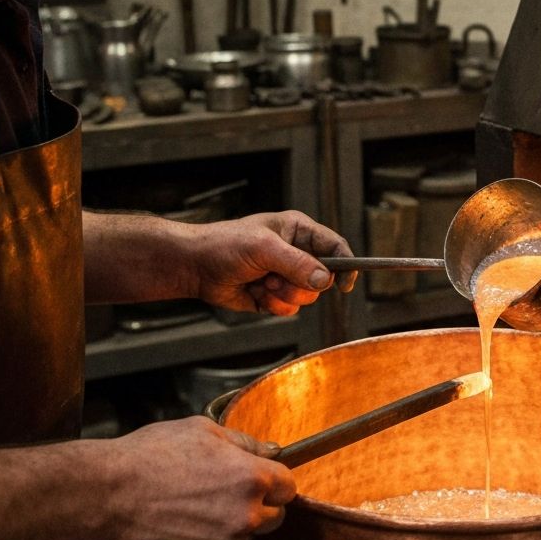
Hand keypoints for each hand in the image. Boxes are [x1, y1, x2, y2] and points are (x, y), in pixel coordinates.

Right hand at [102, 417, 296, 539]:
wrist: (107, 494)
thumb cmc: (150, 457)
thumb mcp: (204, 431)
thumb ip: (245, 443)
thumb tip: (270, 451)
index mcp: (252, 479)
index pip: (289, 487)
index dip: (275, 483)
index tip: (263, 483)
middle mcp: (246, 515)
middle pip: (275, 517)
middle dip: (259, 507)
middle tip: (225, 495)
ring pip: (243, 537)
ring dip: (229, 526)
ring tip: (193, 508)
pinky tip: (180, 526)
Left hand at [190, 211, 357, 314]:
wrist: (195, 267)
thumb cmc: (224, 245)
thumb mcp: (264, 248)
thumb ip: (297, 263)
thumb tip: (325, 280)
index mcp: (299, 231)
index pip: (335, 247)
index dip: (346, 264)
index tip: (346, 283)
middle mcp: (297, 253)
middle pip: (323, 279)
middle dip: (299, 283)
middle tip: (274, 276)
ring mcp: (287, 276)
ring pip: (307, 297)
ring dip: (282, 294)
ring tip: (260, 282)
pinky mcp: (275, 295)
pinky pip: (290, 308)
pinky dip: (272, 304)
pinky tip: (254, 291)